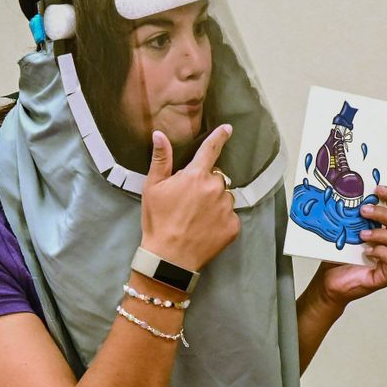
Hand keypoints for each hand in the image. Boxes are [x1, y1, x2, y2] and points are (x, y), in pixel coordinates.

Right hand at [140, 125, 239, 271]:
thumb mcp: (152, 188)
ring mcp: (226, 208)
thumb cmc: (158, 221)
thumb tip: (159, 134)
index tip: (228, 129)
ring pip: (224, 197)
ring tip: (197, 218)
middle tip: (190, 202)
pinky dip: (221, 220)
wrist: (170, 257)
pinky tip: (206, 229)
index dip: (220, 137)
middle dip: (206, 185)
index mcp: (196, 176)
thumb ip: (160, 159)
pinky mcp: (233, 226)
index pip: (211, 150)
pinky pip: (230, 217)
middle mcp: (215, 188)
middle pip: (216, 178)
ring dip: (215, 203)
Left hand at [314, 185, 386, 307]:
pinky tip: (368, 251)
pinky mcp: (386, 276)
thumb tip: (344, 193)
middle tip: (364, 210)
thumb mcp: (343, 232)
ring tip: (362, 234)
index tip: (378, 187)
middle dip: (384, 213)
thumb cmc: (338, 258)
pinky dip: (382, 252)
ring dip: (382, 233)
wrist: (328, 282)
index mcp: (383, 230)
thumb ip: (350, 217)